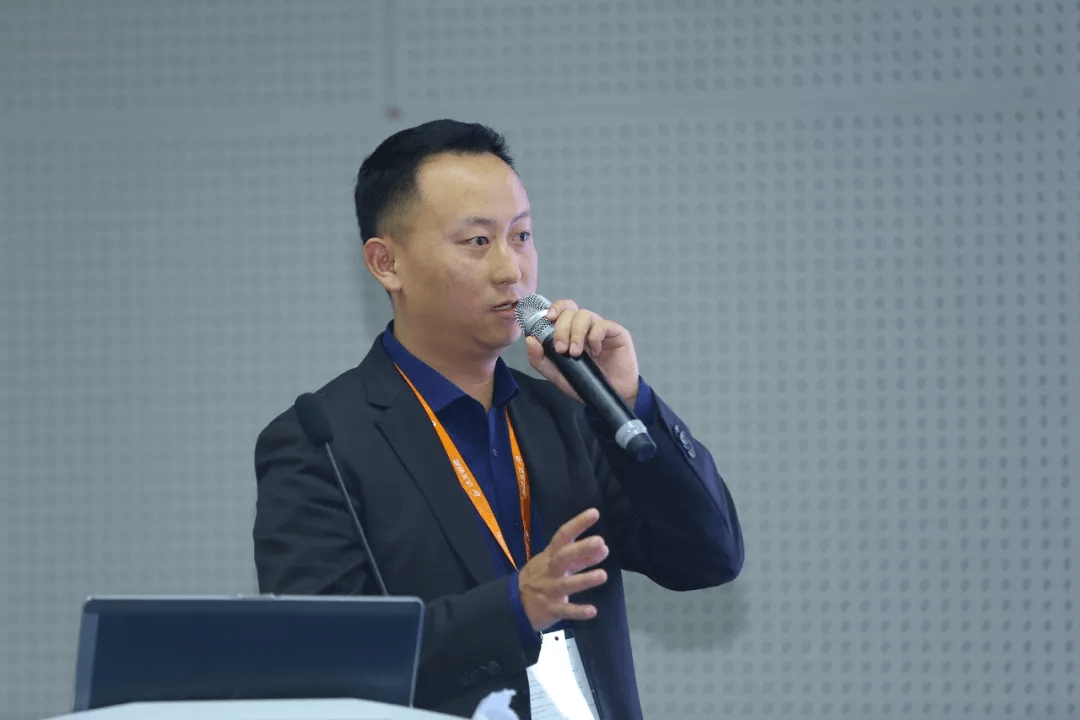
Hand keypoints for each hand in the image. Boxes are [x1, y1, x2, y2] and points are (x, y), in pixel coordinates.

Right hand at [518, 508, 608, 631]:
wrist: (513, 604)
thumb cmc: (539, 578)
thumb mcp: (553, 563)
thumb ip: (579, 557)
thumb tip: (603, 547)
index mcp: (550, 556)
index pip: (563, 536)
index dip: (578, 524)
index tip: (595, 513)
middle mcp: (551, 570)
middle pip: (564, 557)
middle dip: (581, 549)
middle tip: (601, 542)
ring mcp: (550, 590)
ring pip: (567, 584)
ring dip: (584, 579)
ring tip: (603, 575)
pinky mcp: (551, 609)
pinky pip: (565, 610)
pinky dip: (578, 611)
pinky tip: (592, 611)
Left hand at [524, 299, 639, 405]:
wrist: (613, 395)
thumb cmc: (585, 383)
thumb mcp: (558, 375)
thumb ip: (541, 360)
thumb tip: (530, 339)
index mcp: (570, 331)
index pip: (561, 310)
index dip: (554, 309)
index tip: (548, 319)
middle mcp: (584, 326)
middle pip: (569, 311)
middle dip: (561, 329)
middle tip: (562, 350)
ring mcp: (600, 328)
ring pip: (584, 315)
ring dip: (576, 333)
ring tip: (576, 353)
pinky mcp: (616, 332)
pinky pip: (602, 325)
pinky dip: (595, 337)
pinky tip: (595, 352)